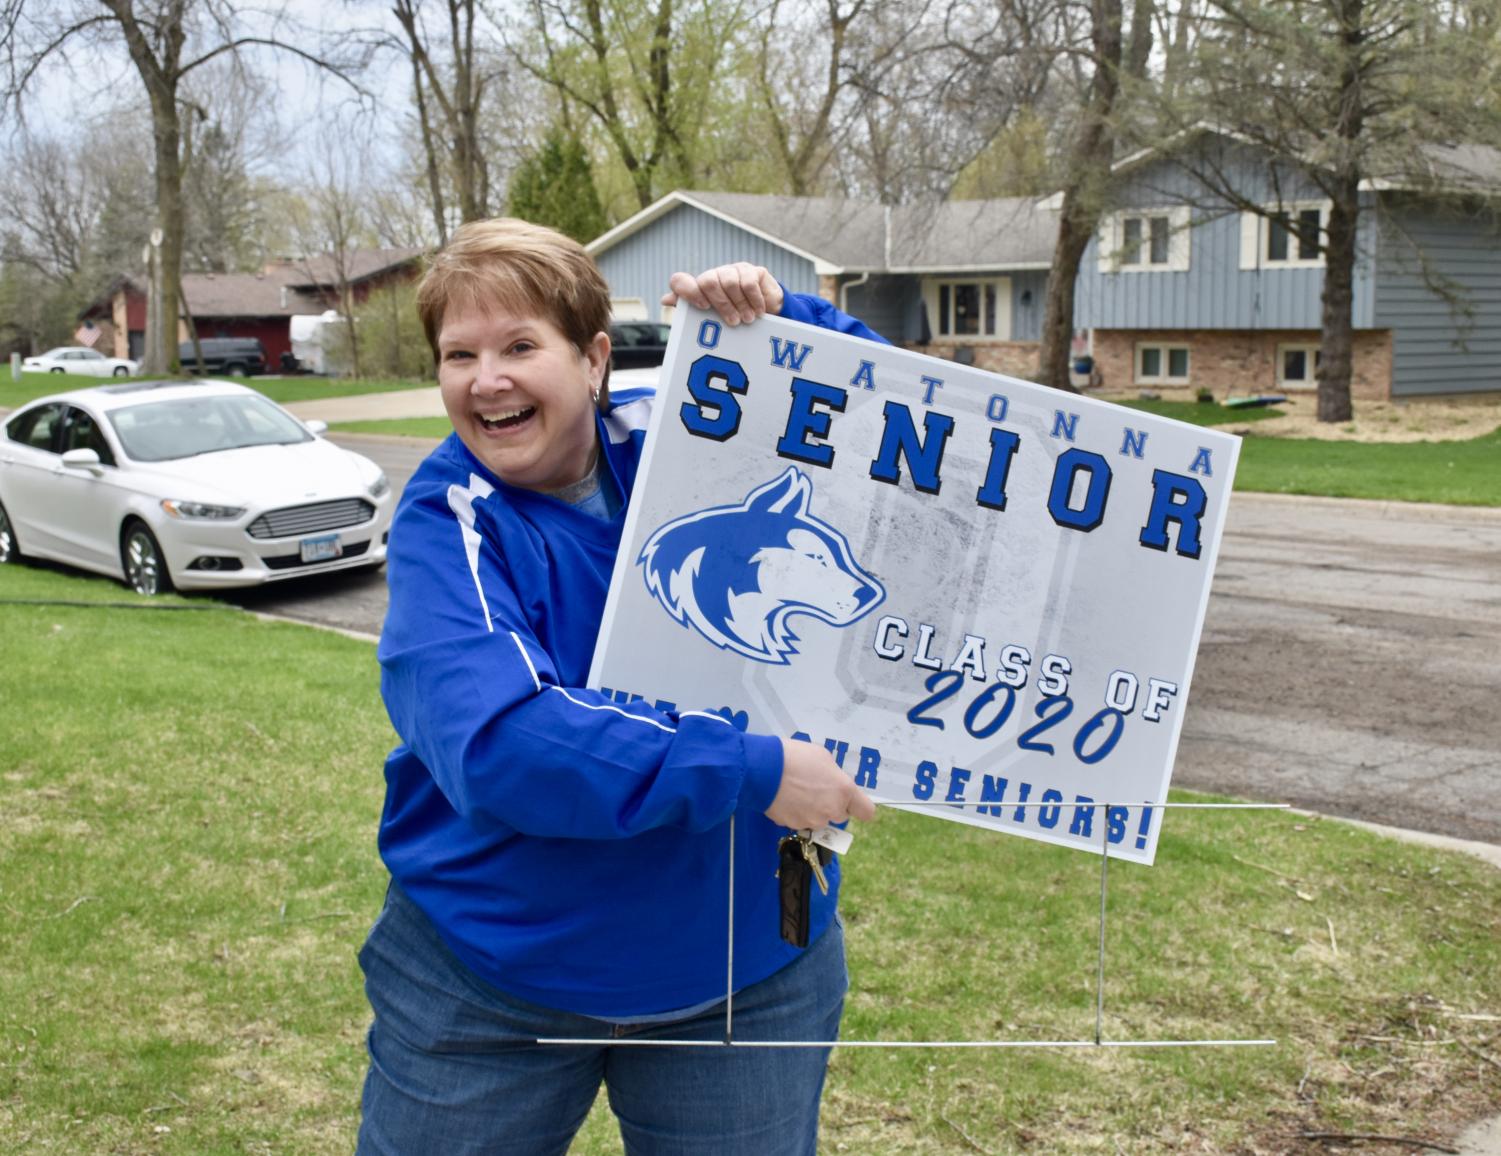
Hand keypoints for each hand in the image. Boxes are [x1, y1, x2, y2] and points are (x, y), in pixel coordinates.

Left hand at [661, 263, 783, 325]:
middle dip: (722, 304)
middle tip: (734, 322)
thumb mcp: (713, 320)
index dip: (688, 291)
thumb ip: (690, 311)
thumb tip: (665, 300)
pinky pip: (748, 282)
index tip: (703, 307)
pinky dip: (754, 300)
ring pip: (729, 282)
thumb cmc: (734, 316)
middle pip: (708, 282)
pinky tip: (758, 311)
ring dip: (740, 305)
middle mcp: (713, 276)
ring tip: (748, 319)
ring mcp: (732, 271)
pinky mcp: (752, 270)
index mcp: (699, 289)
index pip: (681, 281)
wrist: (765, 311)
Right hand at [764, 736, 876, 830]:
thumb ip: (834, 775)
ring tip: (796, 791)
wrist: (763, 768)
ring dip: (812, 809)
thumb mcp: (823, 757)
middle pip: (839, 815)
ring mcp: (811, 820)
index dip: (858, 806)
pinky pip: (799, 820)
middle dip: (831, 804)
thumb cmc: (796, 756)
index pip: (866, 812)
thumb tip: (833, 784)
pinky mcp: (792, 825)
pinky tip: (785, 797)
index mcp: (844, 791)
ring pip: (818, 819)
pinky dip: (795, 812)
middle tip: (815, 788)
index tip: (850, 800)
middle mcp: (831, 810)